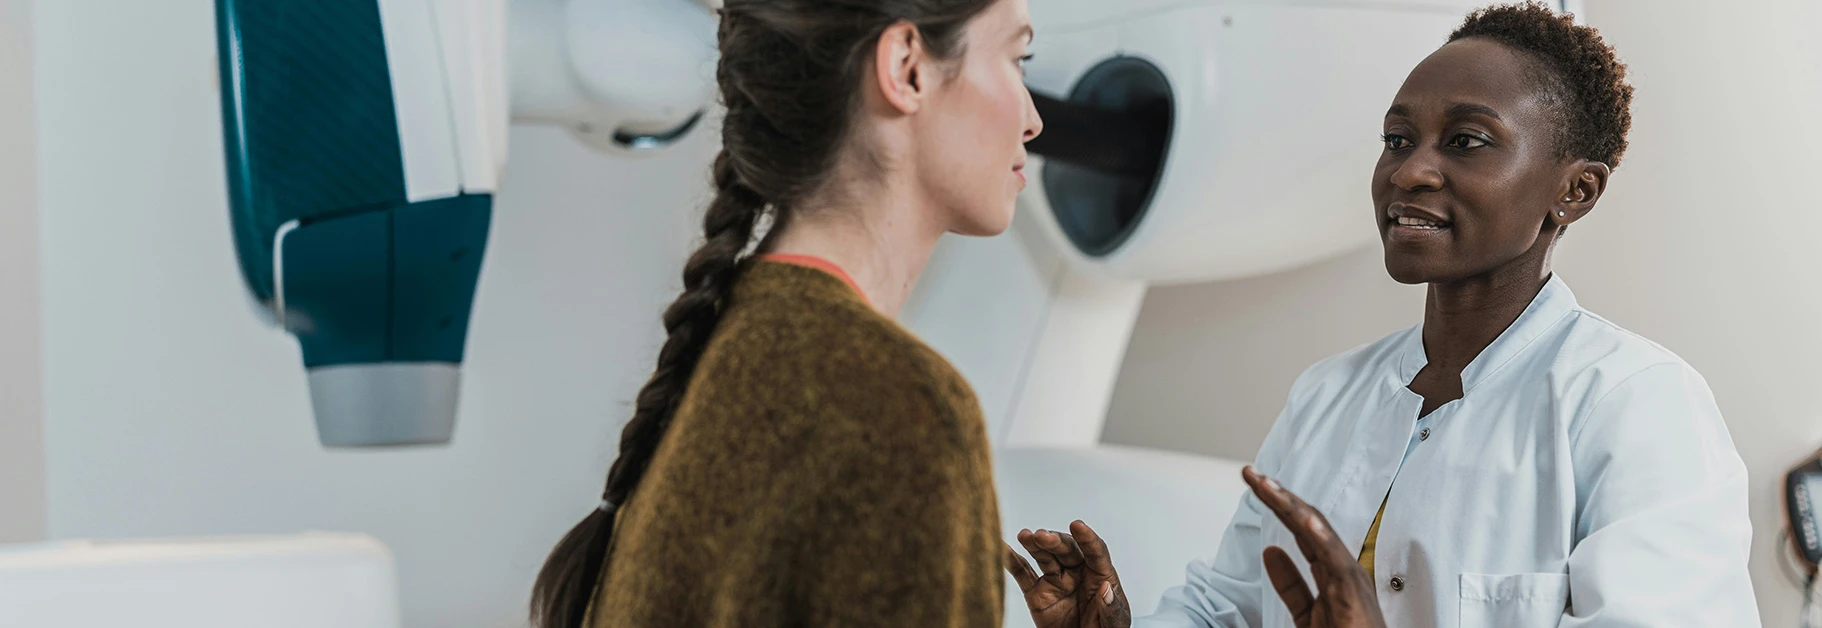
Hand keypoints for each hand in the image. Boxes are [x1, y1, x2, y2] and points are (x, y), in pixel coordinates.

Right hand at [1004, 520, 1132, 627]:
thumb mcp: (1114, 625)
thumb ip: (1111, 608)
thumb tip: (1106, 589)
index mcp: (1100, 576)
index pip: (1095, 552)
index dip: (1087, 538)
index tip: (1078, 526)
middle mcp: (1077, 573)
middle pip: (1067, 550)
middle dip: (1055, 541)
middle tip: (1043, 537)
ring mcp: (1056, 581)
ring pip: (1045, 557)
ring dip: (1035, 544)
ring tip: (1026, 536)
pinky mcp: (1037, 593)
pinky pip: (1023, 573)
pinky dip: (1011, 560)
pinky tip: (1003, 547)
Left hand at [1242, 465, 1387, 627]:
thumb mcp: (1307, 612)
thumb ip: (1290, 583)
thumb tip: (1270, 551)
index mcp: (1331, 570)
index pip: (1301, 527)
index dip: (1277, 503)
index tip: (1253, 483)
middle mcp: (1341, 567)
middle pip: (1307, 521)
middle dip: (1278, 495)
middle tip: (1251, 474)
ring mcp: (1349, 577)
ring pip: (1318, 532)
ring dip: (1291, 506)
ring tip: (1266, 485)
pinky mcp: (1353, 593)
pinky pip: (1336, 561)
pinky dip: (1322, 538)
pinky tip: (1305, 520)